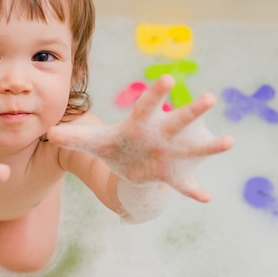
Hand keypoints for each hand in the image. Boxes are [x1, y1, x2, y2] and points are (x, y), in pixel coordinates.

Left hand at [47, 75, 233, 201]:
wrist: (129, 167)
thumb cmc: (114, 146)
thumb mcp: (93, 141)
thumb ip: (73, 136)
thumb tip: (48, 132)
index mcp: (140, 123)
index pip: (148, 105)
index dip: (157, 93)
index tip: (169, 79)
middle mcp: (161, 134)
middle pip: (178, 120)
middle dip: (193, 111)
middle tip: (210, 98)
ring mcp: (170, 153)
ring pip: (193, 148)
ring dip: (211, 146)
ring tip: (229, 141)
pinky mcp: (173, 174)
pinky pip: (185, 184)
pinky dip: (194, 191)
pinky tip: (206, 198)